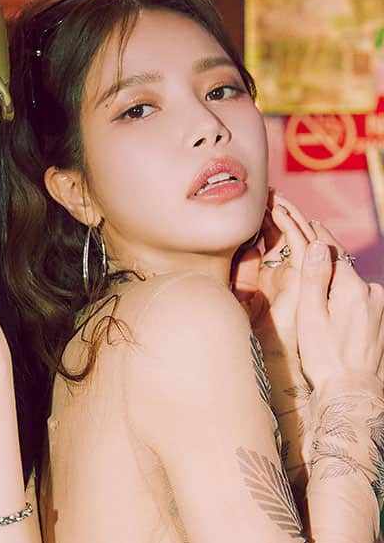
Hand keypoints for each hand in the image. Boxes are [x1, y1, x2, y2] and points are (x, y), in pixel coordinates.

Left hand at [233, 193, 311, 402]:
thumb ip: (241, 269)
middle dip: (276, 210)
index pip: (271, 238)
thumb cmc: (249, 327)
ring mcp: (297, 271)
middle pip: (285, 232)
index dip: (263, 218)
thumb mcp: (240, 292)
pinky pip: (301, 244)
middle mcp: (287, 270)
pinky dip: (292, 226)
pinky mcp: (303, 275)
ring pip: (297, 233)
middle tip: (265, 191)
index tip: (252, 202)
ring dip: (286, 212)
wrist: (263, 350)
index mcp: (271, 272)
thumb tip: (238, 245)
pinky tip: (279, 211)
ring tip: (274, 195)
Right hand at [297, 240, 383, 392]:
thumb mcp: (311, 316)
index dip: (320, 239)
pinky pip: (362, 303)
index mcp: (353, 288)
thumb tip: (320, 246)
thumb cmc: (326, 357)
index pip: (334, 254)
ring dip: (338, 291)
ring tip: (321, 307)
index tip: (311, 223)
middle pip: (345, 271)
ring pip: (354, 288)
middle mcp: (373, 292)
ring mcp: (382, 307)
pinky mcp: (383, 320)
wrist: (352, 391)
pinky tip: (337, 321)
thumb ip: (315, 278)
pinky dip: (348, 305)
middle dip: (327, 269)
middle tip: (309, 263)